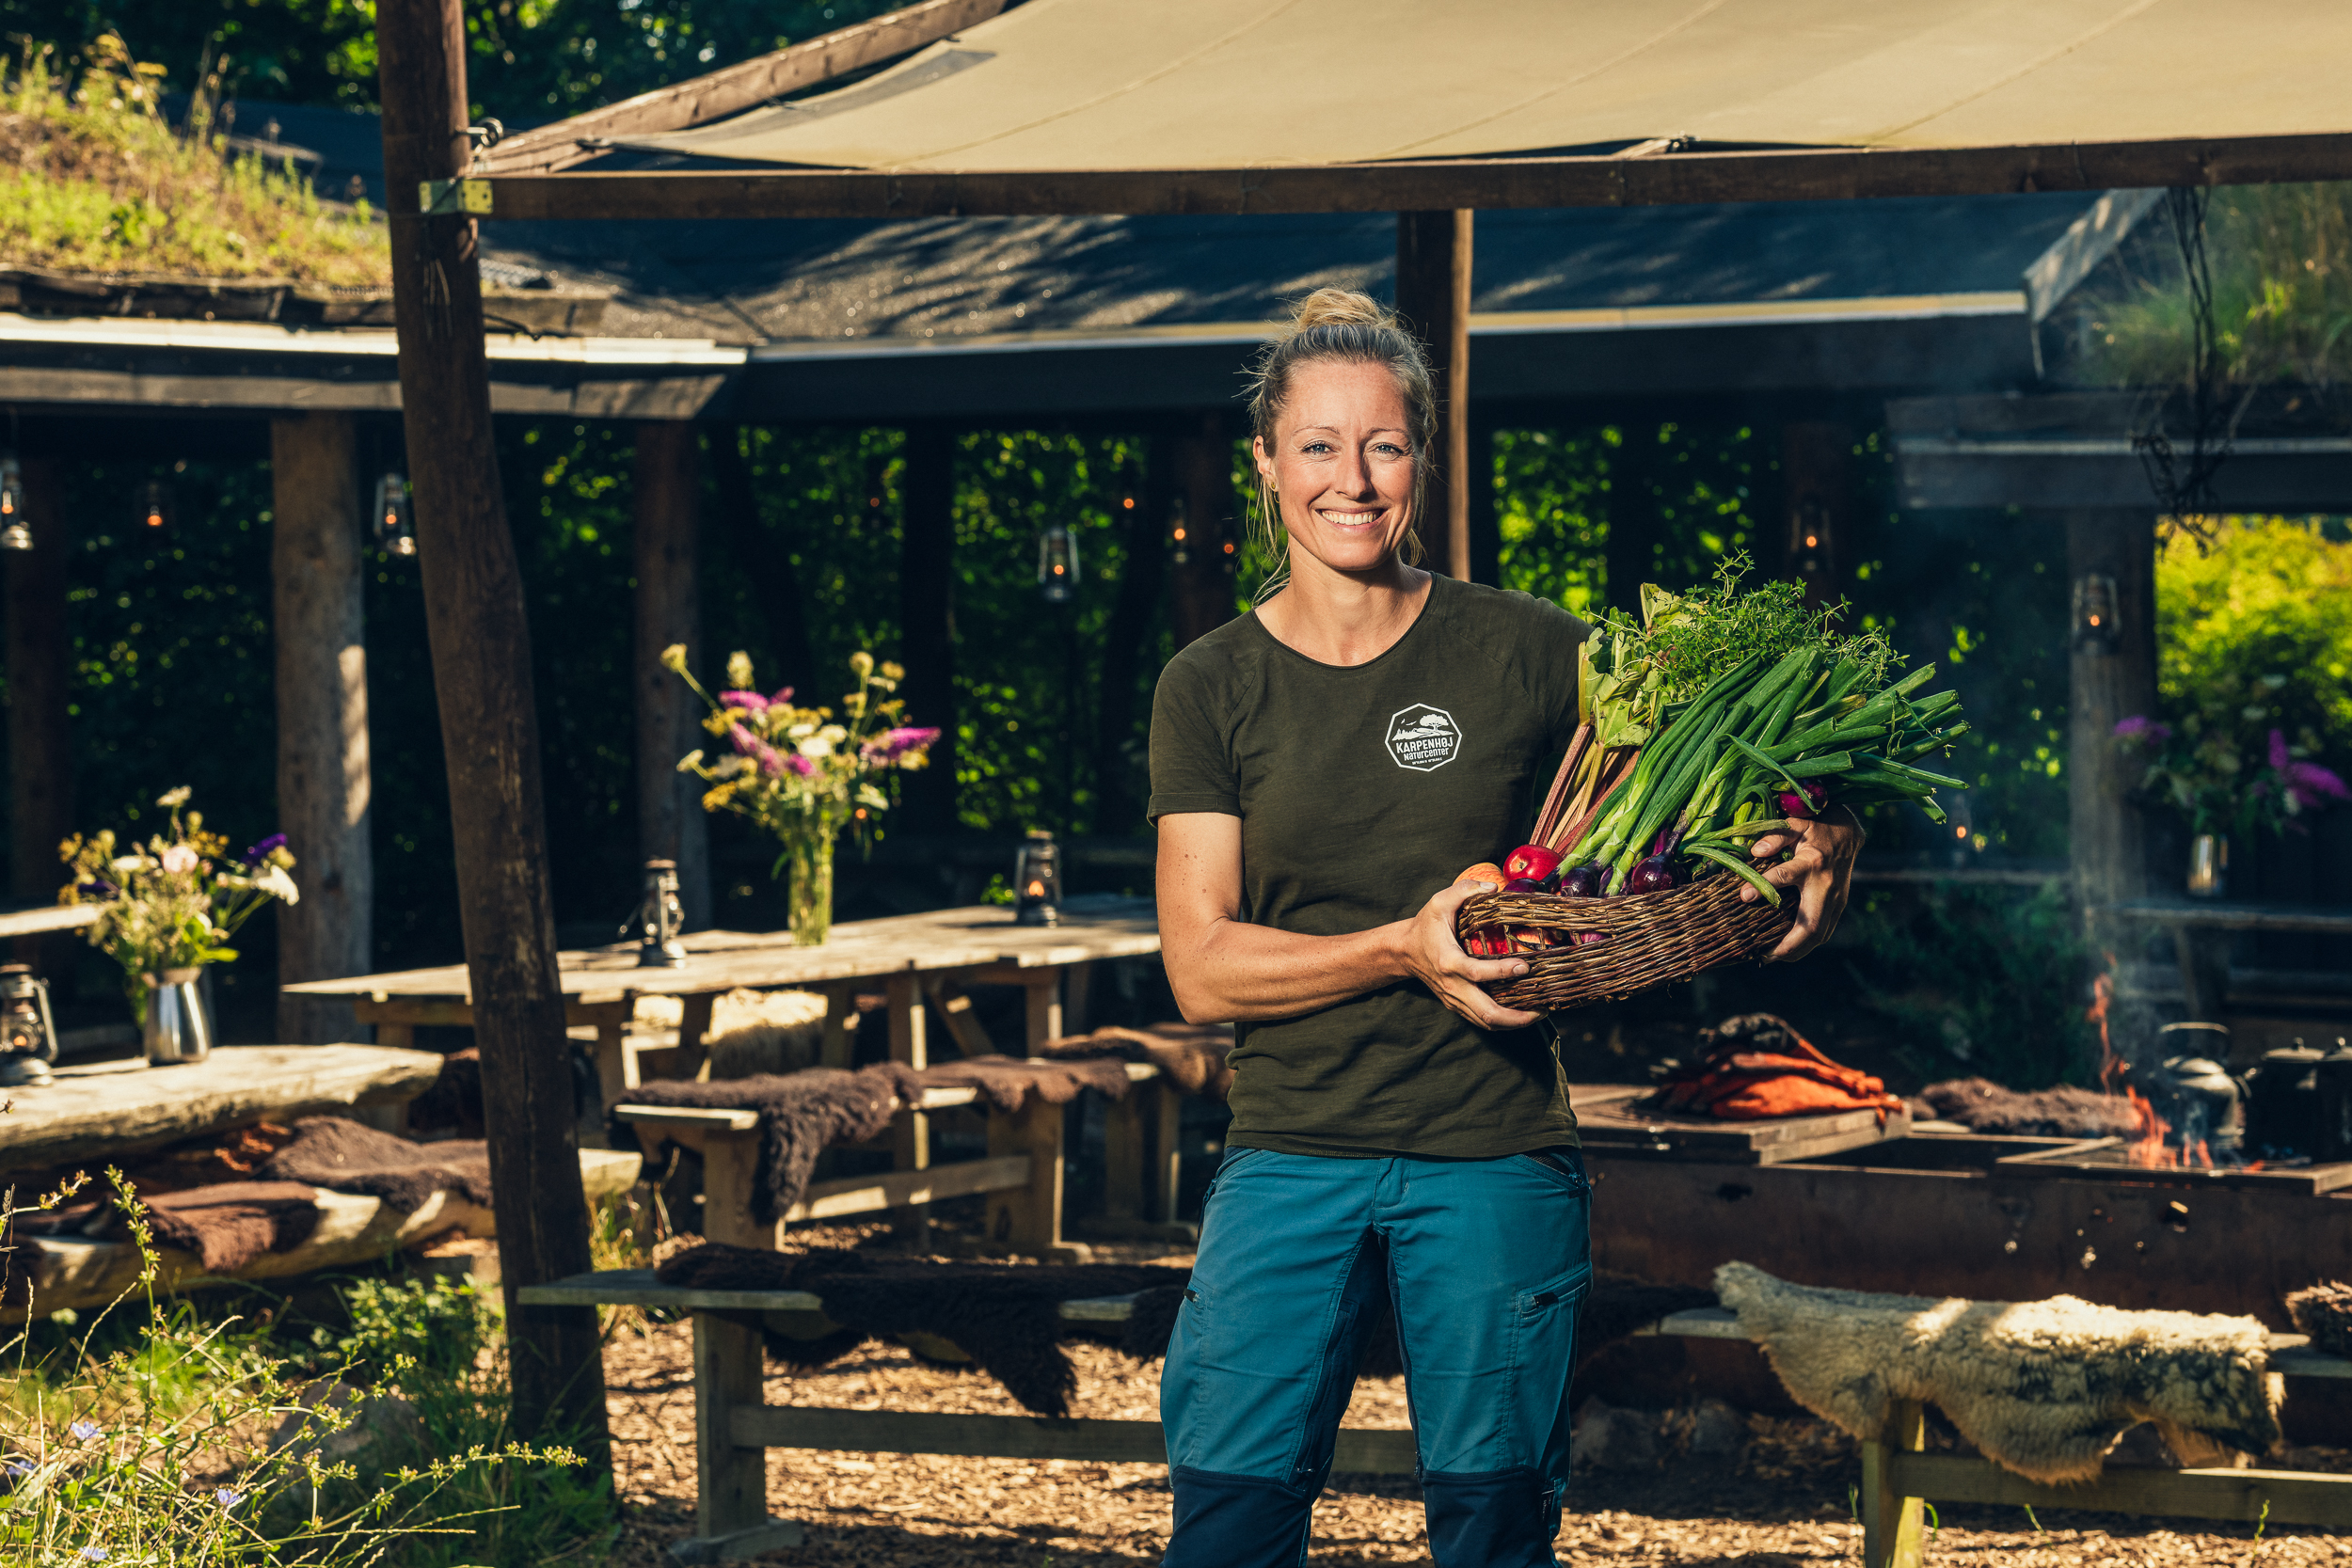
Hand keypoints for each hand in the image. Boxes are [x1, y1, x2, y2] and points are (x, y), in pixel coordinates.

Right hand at [1401, 879, 1543, 1030]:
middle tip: (1542, 1009)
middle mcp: (1452, 986)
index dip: (1503, 972)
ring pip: (1486, 1023)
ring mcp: (1454, 999)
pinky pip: (1482, 1020)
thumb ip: (1464, 890)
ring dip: (1514, 1023)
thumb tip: (1493, 887)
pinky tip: (1520, 1013)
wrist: (1404, 952)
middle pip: (1487, 1014)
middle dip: (1517, 1017)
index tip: (1525, 966)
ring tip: (1538, 1013)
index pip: (1477, 973)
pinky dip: (1503, 1022)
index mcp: (1448, 961)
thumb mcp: (1438, 902)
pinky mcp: (1457, 1005)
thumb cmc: (1424, 927)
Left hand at [1739, 806, 1862, 959]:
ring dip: (1798, 950)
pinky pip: (1825, 931)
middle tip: (1765, 955)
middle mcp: (1826, 886)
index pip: (1786, 876)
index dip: (1765, 886)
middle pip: (1811, 924)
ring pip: (1820, 934)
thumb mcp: (1795, 825)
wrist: (1847, 833)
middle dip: (1789, 945)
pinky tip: (1790, 950)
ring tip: (1774, 957)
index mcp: (1812, 862)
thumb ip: (1776, 836)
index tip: (1744, 896)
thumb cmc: (1815, 829)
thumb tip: (1755, 851)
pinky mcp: (1839, 906)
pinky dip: (1808, 944)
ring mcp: (1836, 899)